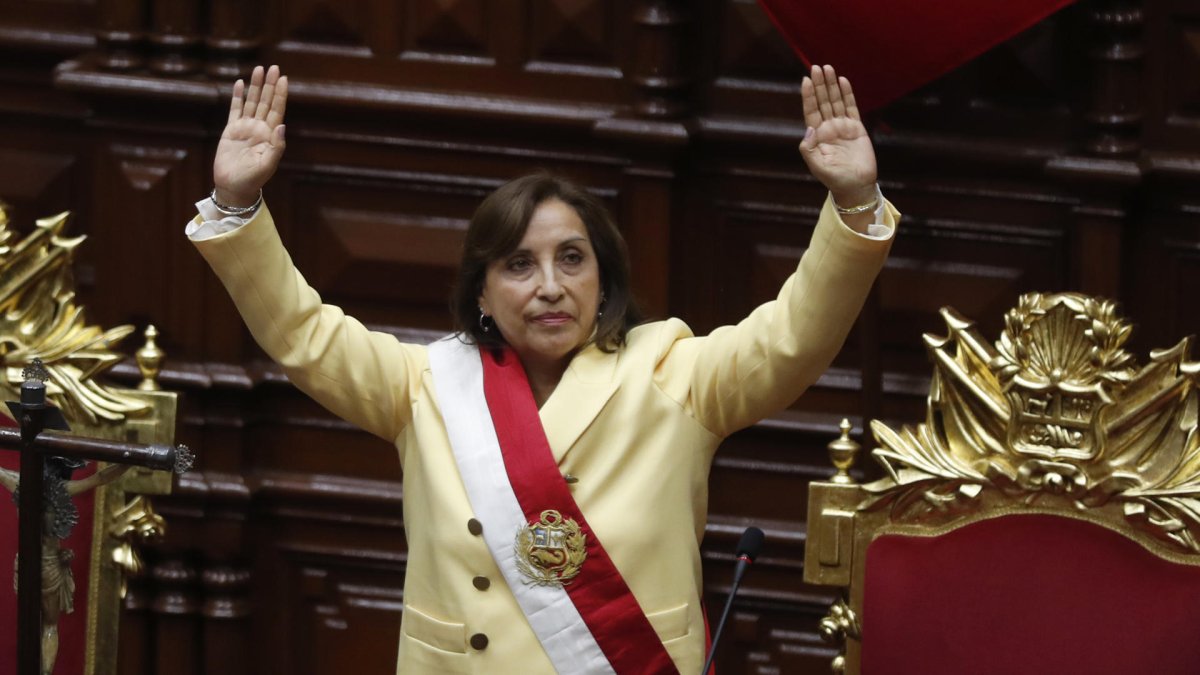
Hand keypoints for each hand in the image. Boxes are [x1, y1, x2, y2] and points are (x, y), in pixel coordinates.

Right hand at [213, 65, 287, 207]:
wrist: (234, 187)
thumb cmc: (253, 179)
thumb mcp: (268, 165)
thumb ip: (277, 146)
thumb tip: (282, 126)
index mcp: (270, 135)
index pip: (277, 110)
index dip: (280, 94)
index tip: (283, 78)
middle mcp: (259, 128)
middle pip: (265, 102)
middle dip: (269, 85)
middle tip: (274, 67)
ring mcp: (245, 128)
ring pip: (251, 102)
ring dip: (255, 86)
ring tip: (259, 69)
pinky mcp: (231, 130)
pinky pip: (235, 109)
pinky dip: (238, 97)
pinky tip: (240, 84)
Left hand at [799, 65, 876, 208]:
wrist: (855, 186)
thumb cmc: (834, 178)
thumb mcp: (817, 165)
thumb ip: (809, 148)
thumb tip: (809, 128)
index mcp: (816, 136)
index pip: (811, 111)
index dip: (808, 95)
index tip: (806, 79)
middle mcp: (828, 128)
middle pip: (822, 101)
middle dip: (819, 84)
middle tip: (816, 67)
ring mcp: (842, 126)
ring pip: (836, 101)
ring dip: (832, 85)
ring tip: (828, 68)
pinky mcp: (856, 128)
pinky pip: (851, 107)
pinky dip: (847, 94)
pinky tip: (843, 81)